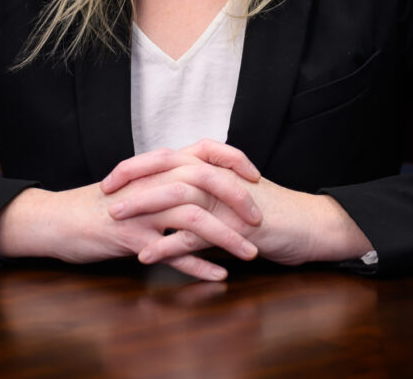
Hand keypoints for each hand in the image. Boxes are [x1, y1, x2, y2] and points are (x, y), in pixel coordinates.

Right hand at [0, 141, 264, 281]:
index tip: (256, 176)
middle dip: (237, 200)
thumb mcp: (137, 184)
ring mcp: (141, 210)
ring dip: (225, 237)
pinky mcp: (131, 237)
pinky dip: (197, 265)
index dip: (233, 160)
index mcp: (157, 167)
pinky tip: (218, 276)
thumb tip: (201, 180)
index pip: (204, 152)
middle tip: (259, 220)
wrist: (58, 219)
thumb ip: (167, 179)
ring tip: (250, 254)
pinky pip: (171, 253)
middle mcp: (153, 183)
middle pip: (204, 181)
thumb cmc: (101, 204)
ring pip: (192, 218)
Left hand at [103, 140, 373, 268]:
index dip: (136, 165)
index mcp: (214, 166)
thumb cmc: (271, 213)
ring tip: (116, 219)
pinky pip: (195, 234)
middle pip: (166, 168)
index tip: (110, 177)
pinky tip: (147, 257)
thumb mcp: (233, 195)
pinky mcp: (234, 225)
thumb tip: (171, 200)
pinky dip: (168, 245)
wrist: (310, 225)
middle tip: (103, 192)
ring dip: (143, 207)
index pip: (167, 157)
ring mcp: (225, 199)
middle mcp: (216, 176)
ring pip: (176, 195)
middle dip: (131, 179)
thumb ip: (205, 192)